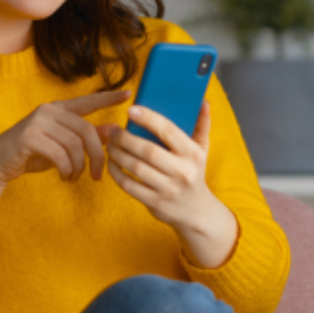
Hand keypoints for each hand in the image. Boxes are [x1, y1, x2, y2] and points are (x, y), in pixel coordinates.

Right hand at [0, 90, 131, 186]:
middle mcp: (49, 110)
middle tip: (98, 175)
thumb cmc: (34, 153)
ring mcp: (38, 121)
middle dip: (96, 156)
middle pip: (86, 131)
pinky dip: (67, 170)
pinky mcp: (29, 137)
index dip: (108, 98)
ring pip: (74, 145)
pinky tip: (64, 177)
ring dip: (79, 167)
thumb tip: (114, 131)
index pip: (89, 101)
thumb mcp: (64, 145)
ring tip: (73, 177)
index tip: (129, 95)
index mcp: (59, 108)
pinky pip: (60, 155)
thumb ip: (87, 137)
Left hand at [106, 101, 237, 266]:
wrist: (196, 211)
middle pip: (148, 151)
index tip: (131, 110)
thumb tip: (204, 101)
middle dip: (125, 138)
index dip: (148, 119)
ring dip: (118, 154)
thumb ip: (202, 125)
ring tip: (109, 144)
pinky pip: (129, 185)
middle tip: (113, 130)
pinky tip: (111, 163)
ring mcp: (168, 189)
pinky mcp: (155, 203)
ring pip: (136, 168)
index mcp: (193, 154)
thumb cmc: (194, 173)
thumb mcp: (202, 150)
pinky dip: (116, 173)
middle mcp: (183, 172)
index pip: (169, 131)